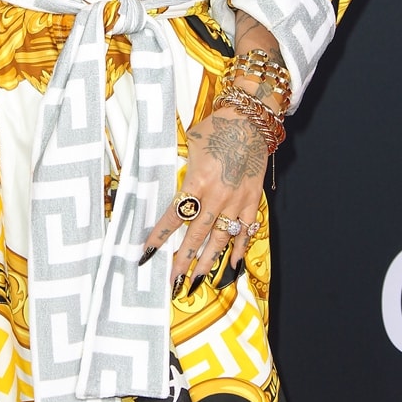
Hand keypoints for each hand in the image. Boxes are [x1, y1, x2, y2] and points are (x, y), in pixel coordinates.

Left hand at [141, 108, 267, 293]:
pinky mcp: (253, 200)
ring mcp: (237, 200)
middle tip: (172, 281)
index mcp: (198, 180)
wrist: (250, 120)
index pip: (174, 216)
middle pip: (197, 235)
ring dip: (208, 261)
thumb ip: (181, 170)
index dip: (160, 237)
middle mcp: (218, 195)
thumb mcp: (190, 145)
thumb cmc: (216, 129)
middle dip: (183, 260)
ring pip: (221, 238)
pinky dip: (239, 249)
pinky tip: (232, 266)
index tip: (147, 254)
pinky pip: (246, 230)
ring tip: (196, 281)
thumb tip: (169, 187)